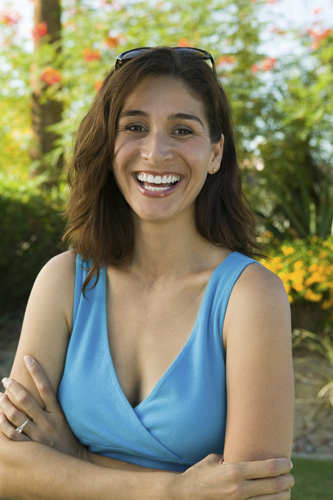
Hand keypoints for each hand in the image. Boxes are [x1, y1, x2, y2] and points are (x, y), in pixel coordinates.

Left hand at [0, 356, 86, 459]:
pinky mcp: (31, 448)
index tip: (28, 358)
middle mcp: (47, 422)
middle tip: (5, 380)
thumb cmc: (68, 438)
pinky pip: (13, 434)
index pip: (45, 387)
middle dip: (14, 387)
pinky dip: (3, 424)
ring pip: (17, 416)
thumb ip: (53, 405)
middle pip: (27, 400)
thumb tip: (44, 388)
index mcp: (57, 413)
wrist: (73, 463)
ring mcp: (38, 436)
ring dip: (5, 404)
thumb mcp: (64, 419)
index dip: (36, 371)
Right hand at [175, 453, 293, 499]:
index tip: (288, 463)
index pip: (267, 468)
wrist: (184, 496)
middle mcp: (239, 489)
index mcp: (234, 471)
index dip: (282, 466)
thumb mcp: (213, 460)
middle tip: (291, 477)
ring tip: (286, 490)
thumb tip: (243, 453)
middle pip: (273, 486)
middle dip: (287, 481)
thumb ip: (230, 457)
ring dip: (283, 495)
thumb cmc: (198, 474)